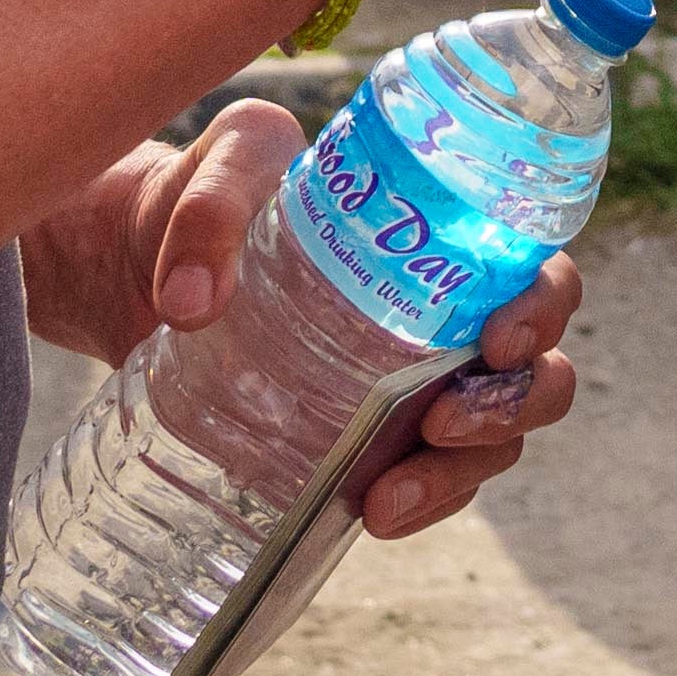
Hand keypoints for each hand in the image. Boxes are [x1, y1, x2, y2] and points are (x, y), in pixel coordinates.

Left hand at [56, 100, 590, 534]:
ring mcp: (413, 388)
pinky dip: (418, 505)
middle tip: (445, 422)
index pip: (536, 272)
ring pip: (493, 442)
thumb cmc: (204, 194)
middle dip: (516, 407)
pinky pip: (429, 483)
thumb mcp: (221, 162)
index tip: (499, 337)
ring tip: (390, 498)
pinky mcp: (365, 441)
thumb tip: (193, 303)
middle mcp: (448, 319)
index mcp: (450, 242)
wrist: (131, 267)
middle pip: (537, 371)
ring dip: (461, 475)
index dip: (545, 307)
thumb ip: (213, 207)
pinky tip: (370, 513)